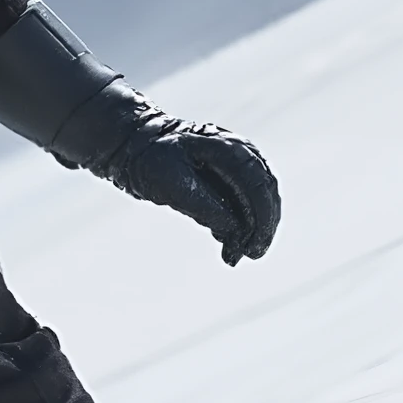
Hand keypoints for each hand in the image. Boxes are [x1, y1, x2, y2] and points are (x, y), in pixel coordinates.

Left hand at [105, 114, 280, 264]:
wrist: (136, 147)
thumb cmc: (151, 161)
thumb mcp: (172, 184)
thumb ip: (204, 205)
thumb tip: (234, 228)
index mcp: (228, 148)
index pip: (259, 183)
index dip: (263, 218)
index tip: (255, 247)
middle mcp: (240, 153)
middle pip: (266, 193)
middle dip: (262, 228)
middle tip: (251, 254)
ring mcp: (236, 166)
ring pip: (259, 201)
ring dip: (252, 230)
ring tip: (233, 255)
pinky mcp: (228, 180)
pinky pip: (244, 205)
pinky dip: (241, 226)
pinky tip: (228, 244)